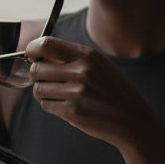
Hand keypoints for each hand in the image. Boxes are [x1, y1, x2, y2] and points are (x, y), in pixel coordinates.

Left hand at [25, 36, 157, 147]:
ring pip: (38, 89)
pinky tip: (65, 106)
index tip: (32, 55)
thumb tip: (39, 55)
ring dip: (43, 92)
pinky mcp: (72, 112)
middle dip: (35, 75)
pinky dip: (51, 106)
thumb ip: (72, 58)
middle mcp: (81, 71)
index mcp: (87, 55)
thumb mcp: (99, 66)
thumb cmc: (114, 91)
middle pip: (37, 68)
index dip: (33, 50)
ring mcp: (76, 92)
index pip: (46, 44)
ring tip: (58, 94)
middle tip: (45, 79)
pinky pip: (46, 105)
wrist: (133, 119)